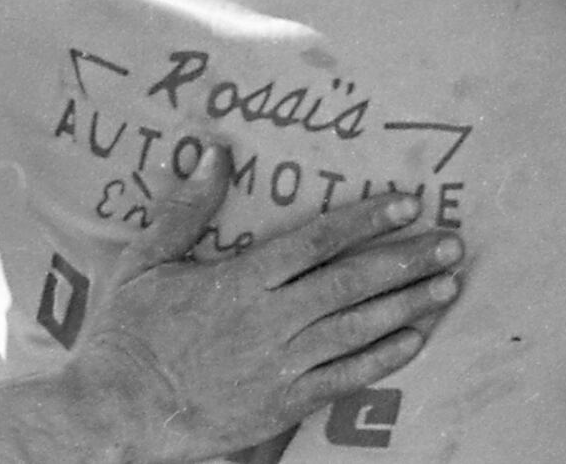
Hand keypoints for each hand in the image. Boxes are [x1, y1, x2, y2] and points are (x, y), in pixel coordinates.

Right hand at [65, 145, 463, 462]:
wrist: (112, 414)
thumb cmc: (124, 336)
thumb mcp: (144, 261)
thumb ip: (185, 208)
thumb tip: (212, 151)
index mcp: (242, 279)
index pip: (319, 240)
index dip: (368, 219)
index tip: (407, 202)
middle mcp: (271, 319)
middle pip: (353, 282)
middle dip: (408, 259)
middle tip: (453, 244)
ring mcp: (281, 364)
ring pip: (358, 328)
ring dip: (409, 305)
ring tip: (448, 285)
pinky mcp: (282, 405)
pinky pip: (344, 377)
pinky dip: (383, 358)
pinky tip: (415, 341)